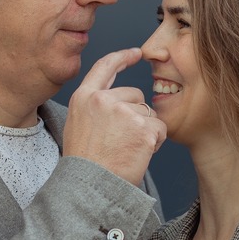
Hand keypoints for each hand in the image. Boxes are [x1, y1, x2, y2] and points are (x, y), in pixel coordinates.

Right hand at [63, 48, 166, 185]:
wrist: (90, 187)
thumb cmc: (86, 163)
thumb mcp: (79, 124)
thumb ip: (96, 106)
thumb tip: (119, 99)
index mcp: (85, 97)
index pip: (105, 66)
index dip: (122, 57)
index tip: (136, 52)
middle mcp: (103, 99)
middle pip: (135, 95)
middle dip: (136, 115)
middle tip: (121, 141)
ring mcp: (124, 112)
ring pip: (149, 114)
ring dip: (145, 131)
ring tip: (126, 149)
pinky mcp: (142, 128)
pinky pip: (159, 129)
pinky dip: (155, 142)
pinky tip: (137, 154)